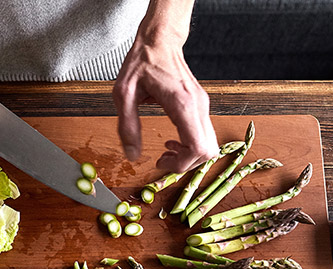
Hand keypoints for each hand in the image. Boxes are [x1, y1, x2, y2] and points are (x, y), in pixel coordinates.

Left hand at [113, 0, 217, 172]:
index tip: (161, 162)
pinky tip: (173, 142)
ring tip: (167, 152)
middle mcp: (198, 106)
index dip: (181, 164)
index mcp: (182, 104)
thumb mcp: (123, 95)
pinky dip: (191, 145)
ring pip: (209, 145)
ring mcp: (202, 105)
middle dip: (186, 164)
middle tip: (163, 160)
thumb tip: (132, 155)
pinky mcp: (200, 106)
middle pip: (208, 151)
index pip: (197, 147)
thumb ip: (127, 126)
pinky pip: (204, 135)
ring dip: (189, 156)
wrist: (159, 41)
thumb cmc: (142, 63)